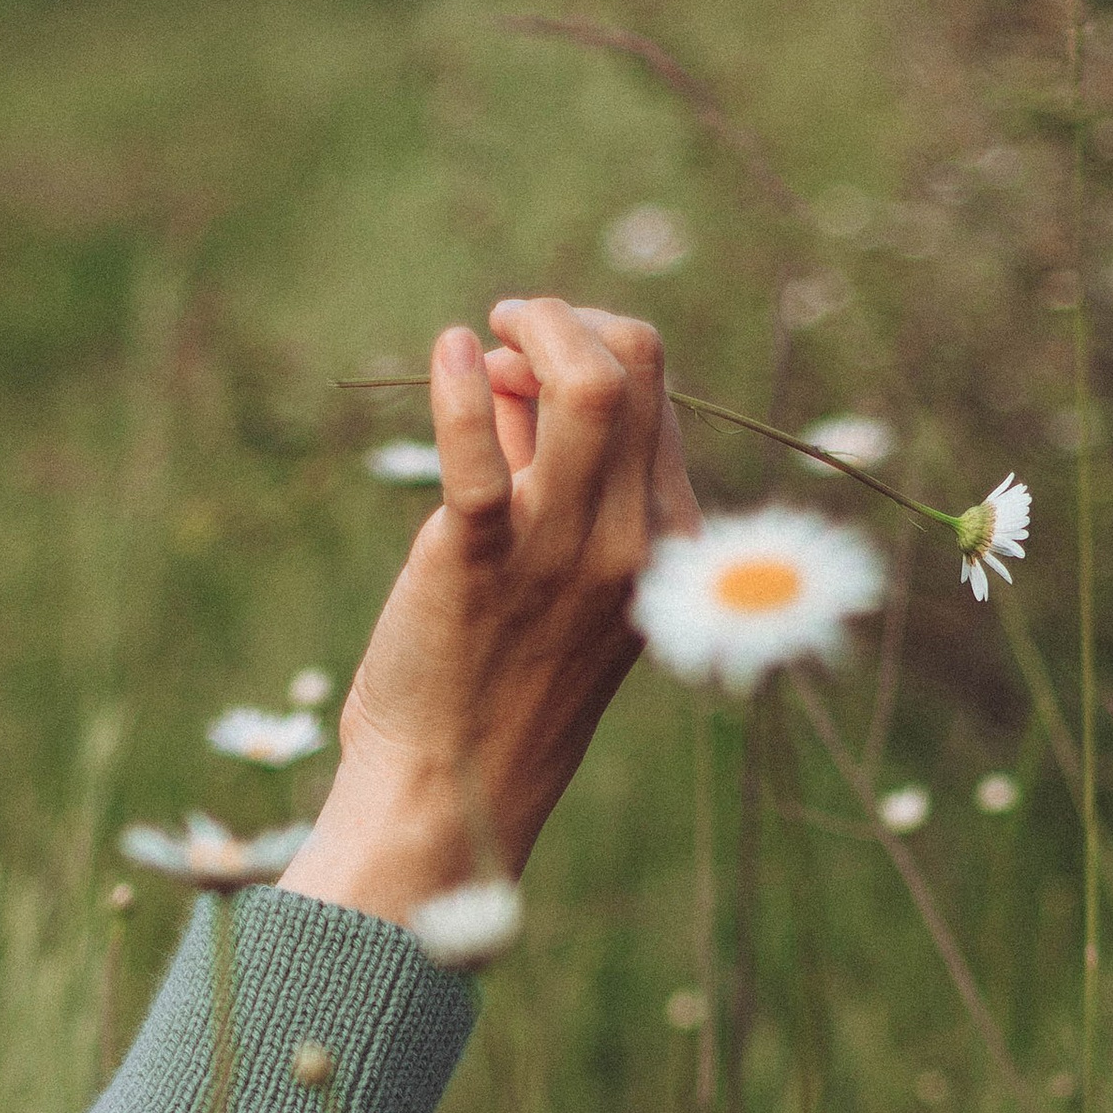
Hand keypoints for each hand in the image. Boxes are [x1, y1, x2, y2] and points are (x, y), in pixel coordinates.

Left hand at [283, 297, 698, 926]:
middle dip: (568, 321)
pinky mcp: (480, 561)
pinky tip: (446, 352)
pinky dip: (457, 383)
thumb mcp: (550, 571)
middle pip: (636, 368)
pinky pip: (478, 449)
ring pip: (590, 383)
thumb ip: (546, 468)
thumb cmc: (492, 681)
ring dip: (535, 325)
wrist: (449, 792)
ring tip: (485, 331)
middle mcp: (632, 546)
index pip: (655, 398)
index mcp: (666, 548)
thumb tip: (508, 366)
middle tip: (507, 335)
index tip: (526, 369)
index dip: (591, 352)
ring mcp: (561, 555)